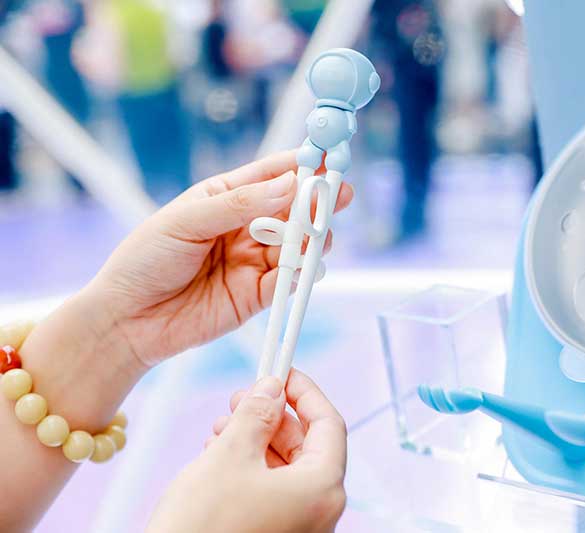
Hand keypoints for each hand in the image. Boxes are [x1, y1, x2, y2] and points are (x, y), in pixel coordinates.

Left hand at [87, 151, 352, 367]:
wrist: (127, 320)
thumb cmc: (145, 260)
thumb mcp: (186, 221)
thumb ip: (240, 204)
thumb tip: (289, 185)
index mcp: (226, 198)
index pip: (272, 175)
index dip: (301, 166)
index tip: (326, 158)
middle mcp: (245, 227)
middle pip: (293, 210)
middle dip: (316, 203)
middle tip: (337, 196)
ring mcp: (254, 261)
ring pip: (298, 245)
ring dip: (313, 239)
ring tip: (318, 236)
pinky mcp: (258, 295)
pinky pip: (290, 281)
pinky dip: (303, 274)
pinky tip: (307, 266)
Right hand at [147, 369, 346, 532]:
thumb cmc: (203, 526)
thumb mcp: (230, 455)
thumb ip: (257, 414)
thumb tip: (272, 388)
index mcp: (323, 488)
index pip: (329, 423)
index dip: (305, 392)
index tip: (283, 371)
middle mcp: (322, 511)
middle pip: (308, 446)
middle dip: (273, 417)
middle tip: (241, 399)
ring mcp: (302, 527)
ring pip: (288, 469)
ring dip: (257, 441)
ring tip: (220, 428)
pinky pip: (275, 492)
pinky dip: (252, 468)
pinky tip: (220, 455)